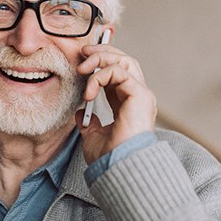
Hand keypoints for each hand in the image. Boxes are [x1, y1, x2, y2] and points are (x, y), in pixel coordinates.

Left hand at [75, 43, 156, 164]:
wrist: (119, 168)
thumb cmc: (110, 158)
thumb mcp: (94, 136)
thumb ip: (89, 123)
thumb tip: (80, 113)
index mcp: (128, 103)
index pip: (118, 72)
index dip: (101, 62)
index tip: (83, 61)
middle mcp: (137, 95)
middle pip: (124, 60)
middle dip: (103, 52)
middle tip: (83, 52)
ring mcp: (141, 93)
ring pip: (124, 61)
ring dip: (101, 58)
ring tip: (83, 68)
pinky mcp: (139, 94)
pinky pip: (119, 72)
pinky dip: (100, 77)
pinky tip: (89, 92)